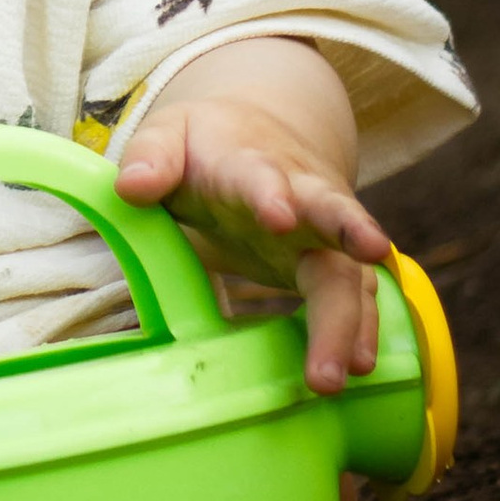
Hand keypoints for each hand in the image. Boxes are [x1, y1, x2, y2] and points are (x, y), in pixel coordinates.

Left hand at [116, 75, 391, 393]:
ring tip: (354, 365)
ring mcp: (323, 234)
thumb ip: (151, 157)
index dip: (269, 195)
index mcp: (249, 162)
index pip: (260, 175)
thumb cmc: (205, 144)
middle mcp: (300, 195)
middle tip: (370, 255)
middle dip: (350, 236)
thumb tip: (130, 188)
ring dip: (354, 315)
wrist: (261, 133)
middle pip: (331, 214)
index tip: (278, 217)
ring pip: (349, 269)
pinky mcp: (332, 266)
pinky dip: (363, 331)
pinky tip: (362, 367)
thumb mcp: (170, 135)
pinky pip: (357, 299)